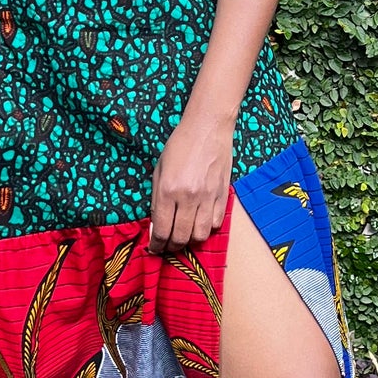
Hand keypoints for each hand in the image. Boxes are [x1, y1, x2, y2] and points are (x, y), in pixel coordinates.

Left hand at [149, 110, 235, 253]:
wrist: (208, 128)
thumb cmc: (180, 145)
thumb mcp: (159, 170)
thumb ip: (156, 199)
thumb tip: (157, 226)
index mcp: (168, 190)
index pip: (161, 230)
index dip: (156, 245)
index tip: (154, 249)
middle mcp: (188, 197)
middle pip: (181, 237)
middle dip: (171, 247)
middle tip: (167, 247)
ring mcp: (208, 197)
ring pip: (201, 235)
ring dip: (190, 240)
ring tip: (184, 236)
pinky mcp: (222, 195)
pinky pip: (216, 223)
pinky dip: (207, 228)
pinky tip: (200, 222)